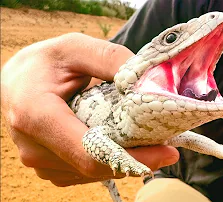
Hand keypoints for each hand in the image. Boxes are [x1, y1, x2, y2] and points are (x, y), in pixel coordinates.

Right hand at [1, 33, 178, 185]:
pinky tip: (120, 142)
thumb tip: (146, 81)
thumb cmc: (45, 63)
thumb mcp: (76, 47)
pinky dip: (110, 160)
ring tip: (145, 138)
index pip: (92, 152)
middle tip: (165, 142)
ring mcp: (41, 162)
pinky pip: (87, 171)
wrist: (18, 82)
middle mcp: (34, 147)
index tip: (168, 152)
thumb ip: (110, 58)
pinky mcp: (51, 168)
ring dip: (125, 159)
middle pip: (98, 166)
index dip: (134, 158)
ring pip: (96, 172)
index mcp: (37, 115)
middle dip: (137, 158)